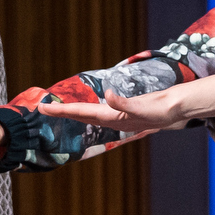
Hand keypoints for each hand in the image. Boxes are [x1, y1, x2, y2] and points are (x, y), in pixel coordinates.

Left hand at [39, 83, 193, 132]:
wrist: (175, 111)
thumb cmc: (159, 109)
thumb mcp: (142, 107)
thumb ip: (124, 103)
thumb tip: (108, 96)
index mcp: (110, 117)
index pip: (80, 112)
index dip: (61, 110)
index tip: (43, 108)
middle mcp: (109, 118)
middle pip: (79, 114)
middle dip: (60, 112)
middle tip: (40, 108)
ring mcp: (114, 116)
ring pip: (86, 114)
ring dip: (70, 111)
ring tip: (54, 109)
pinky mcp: (120, 112)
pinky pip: (97, 110)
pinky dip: (85, 109)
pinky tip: (79, 109)